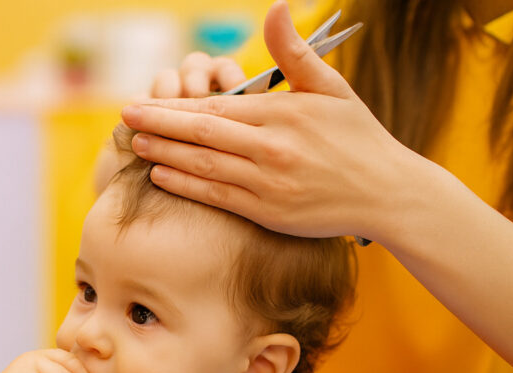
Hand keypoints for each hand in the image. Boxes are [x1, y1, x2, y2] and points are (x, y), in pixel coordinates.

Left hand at [120, 0, 426, 242]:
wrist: (386, 193)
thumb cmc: (357, 137)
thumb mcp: (331, 86)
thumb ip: (293, 52)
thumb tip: (275, 5)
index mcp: (282, 113)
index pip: (214, 106)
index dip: (173, 105)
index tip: (143, 101)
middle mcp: (271, 147)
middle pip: (200, 133)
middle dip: (158, 124)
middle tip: (125, 116)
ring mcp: (267, 182)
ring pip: (203, 165)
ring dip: (164, 154)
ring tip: (135, 143)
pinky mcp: (267, 211)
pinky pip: (217, 196)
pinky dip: (185, 185)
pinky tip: (160, 175)